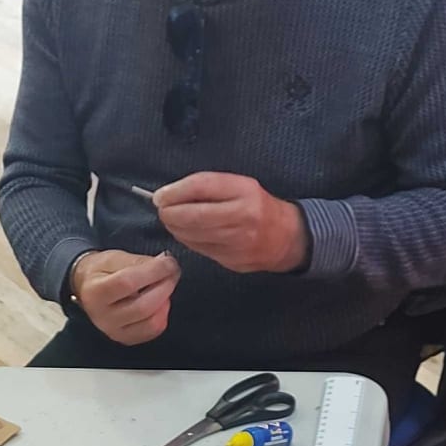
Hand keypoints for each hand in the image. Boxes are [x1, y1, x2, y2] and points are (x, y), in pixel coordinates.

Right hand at [69, 249, 180, 344]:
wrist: (87, 288)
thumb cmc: (100, 271)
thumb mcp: (114, 258)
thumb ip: (139, 261)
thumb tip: (164, 264)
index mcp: (95, 292)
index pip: (128, 283)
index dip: (154, 272)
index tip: (168, 262)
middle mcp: (102, 317)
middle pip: (143, 306)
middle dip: (165, 286)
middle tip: (172, 273)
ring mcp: (113, 331)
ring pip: (151, 322)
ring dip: (165, 301)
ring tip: (163, 288)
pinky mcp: (125, 338)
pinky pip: (153, 331)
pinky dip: (162, 315)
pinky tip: (159, 303)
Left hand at [154, 172, 307, 272]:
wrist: (286, 237)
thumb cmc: (256, 206)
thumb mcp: (239, 186)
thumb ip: (207, 187)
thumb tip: (168, 193)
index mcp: (245, 191)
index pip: (202, 186)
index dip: (175, 191)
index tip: (160, 196)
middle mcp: (243, 215)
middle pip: (194, 214)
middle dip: (170, 212)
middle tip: (162, 209)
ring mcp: (238, 241)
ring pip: (193, 234)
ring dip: (174, 227)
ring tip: (170, 220)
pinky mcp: (232, 259)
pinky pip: (199, 248)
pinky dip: (185, 239)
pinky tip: (183, 232)